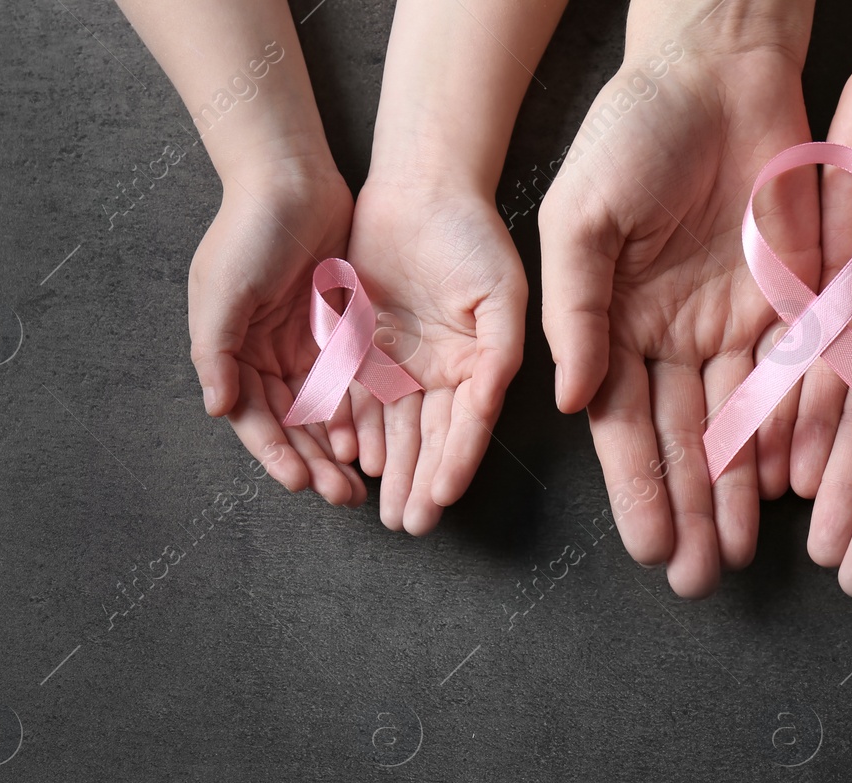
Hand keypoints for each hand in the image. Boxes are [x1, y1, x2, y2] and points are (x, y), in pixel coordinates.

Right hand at [188, 160, 370, 505]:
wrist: (290, 178)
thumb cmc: (248, 231)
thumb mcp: (222, 291)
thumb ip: (215, 351)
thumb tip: (217, 409)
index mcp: (232, 354)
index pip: (256, 419)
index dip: (276, 454)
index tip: (300, 483)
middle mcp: (267, 357)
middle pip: (293, 426)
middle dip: (314, 464)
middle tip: (343, 497)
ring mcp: (305, 347)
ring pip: (325, 414)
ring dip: (338, 450)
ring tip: (362, 484)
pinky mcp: (340, 332)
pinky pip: (352, 384)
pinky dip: (360, 414)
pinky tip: (377, 440)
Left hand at [341, 179, 526, 534]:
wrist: (420, 188)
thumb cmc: (471, 236)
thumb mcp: (501, 293)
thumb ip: (502, 350)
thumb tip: (495, 398)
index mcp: (479, 367)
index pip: (468, 428)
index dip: (456, 464)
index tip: (442, 499)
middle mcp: (439, 374)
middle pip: (428, 439)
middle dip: (417, 483)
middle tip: (408, 524)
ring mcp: (399, 363)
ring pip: (390, 427)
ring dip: (386, 468)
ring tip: (378, 506)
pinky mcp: (360, 347)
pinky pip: (353, 395)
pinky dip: (351, 427)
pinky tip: (349, 456)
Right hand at [541, 40, 820, 597]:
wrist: (721, 68)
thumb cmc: (634, 130)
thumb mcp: (582, 214)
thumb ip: (576, 308)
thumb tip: (571, 402)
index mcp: (613, 324)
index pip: (622, 425)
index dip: (636, 488)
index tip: (650, 548)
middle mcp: (672, 337)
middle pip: (681, 441)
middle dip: (690, 511)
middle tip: (700, 578)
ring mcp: (735, 326)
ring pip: (738, 427)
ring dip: (737, 493)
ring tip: (741, 554)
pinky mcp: (795, 304)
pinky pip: (794, 383)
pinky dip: (791, 434)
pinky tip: (788, 487)